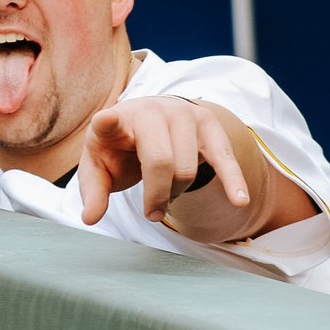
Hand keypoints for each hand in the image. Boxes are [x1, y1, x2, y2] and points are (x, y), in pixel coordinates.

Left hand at [78, 95, 248, 224]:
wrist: (152, 119)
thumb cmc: (121, 148)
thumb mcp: (100, 167)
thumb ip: (93, 192)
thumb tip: (89, 219)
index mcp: (116, 122)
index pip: (109, 121)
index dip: (107, 122)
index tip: (105, 120)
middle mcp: (150, 111)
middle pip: (160, 162)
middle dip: (156, 196)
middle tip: (151, 213)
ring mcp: (182, 114)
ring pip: (187, 169)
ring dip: (177, 192)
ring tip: (167, 195)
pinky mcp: (209, 124)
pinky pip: (224, 157)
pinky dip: (232, 180)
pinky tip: (239, 200)